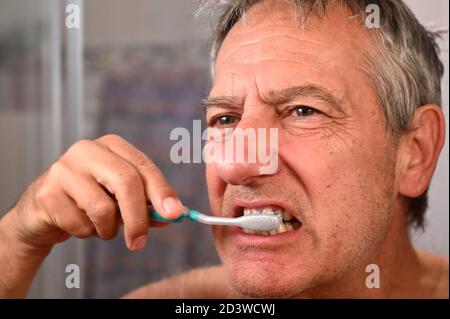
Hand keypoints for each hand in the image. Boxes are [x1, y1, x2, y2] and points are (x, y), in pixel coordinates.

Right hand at [6, 134, 184, 251]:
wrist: (43, 209)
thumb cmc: (90, 200)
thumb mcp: (121, 199)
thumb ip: (147, 204)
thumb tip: (174, 214)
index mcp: (112, 146)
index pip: (144, 167)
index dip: (162, 192)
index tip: (175, 214)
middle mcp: (88, 150)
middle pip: (126, 182)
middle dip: (138, 218)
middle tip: (139, 243)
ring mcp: (64, 169)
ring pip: (103, 209)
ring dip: (107, 229)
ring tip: (99, 226)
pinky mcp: (46, 192)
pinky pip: (80, 224)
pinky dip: (86, 233)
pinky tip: (77, 223)